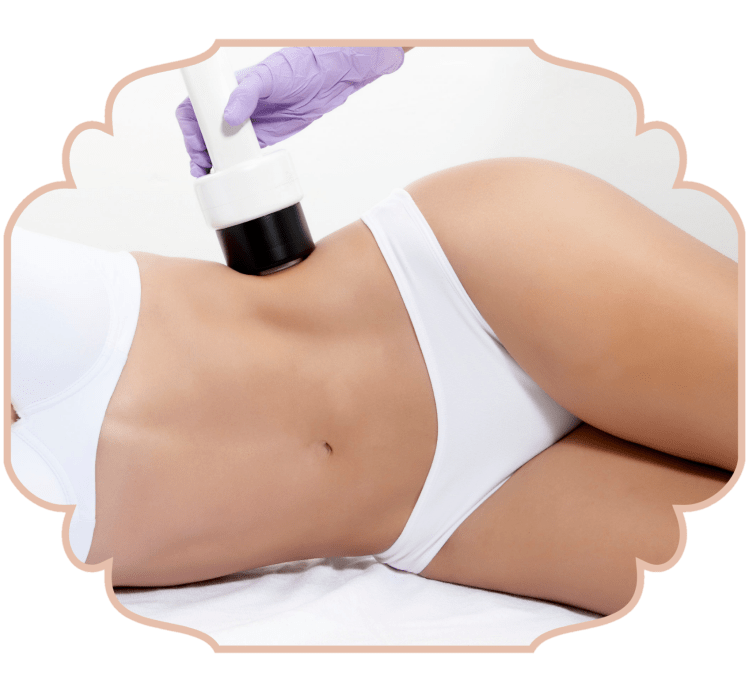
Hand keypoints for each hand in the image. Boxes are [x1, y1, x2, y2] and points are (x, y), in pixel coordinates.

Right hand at [176, 47, 405, 177]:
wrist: (325, 80)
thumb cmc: (294, 69)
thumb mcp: (266, 78)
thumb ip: (245, 96)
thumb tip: (228, 118)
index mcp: (227, 90)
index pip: (196, 108)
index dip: (190, 127)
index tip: (196, 145)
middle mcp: (234, 108)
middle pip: (204, 131)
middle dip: (197, 149)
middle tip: (200, 166)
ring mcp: (247, 124)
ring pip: (220, 145)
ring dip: (211, 161)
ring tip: (207, 176)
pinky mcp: (262, 138)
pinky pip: (241, 154)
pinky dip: (232, 166)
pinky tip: (228, 177)